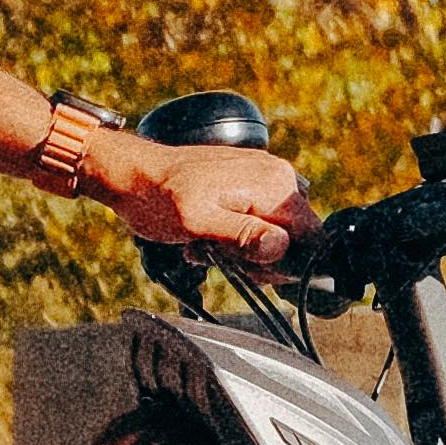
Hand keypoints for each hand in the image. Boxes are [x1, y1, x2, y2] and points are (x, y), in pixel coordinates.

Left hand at [126, 126, 310, 261]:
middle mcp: (278, 177)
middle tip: (220, 255)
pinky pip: (261, 222)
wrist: (133, 176)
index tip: (249, 268)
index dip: (285, 264)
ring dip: (245, 251)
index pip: (312, 240)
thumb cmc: (159, 199)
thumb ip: (242, 236)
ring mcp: (265, 178)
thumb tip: (280, 246)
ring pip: (277, 234)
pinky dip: (238, 237)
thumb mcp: (199, 222)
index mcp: (274, 184)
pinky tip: (211, 237)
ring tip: (209, 245)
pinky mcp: (250, 184)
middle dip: (260, 258)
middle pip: (296, 239)